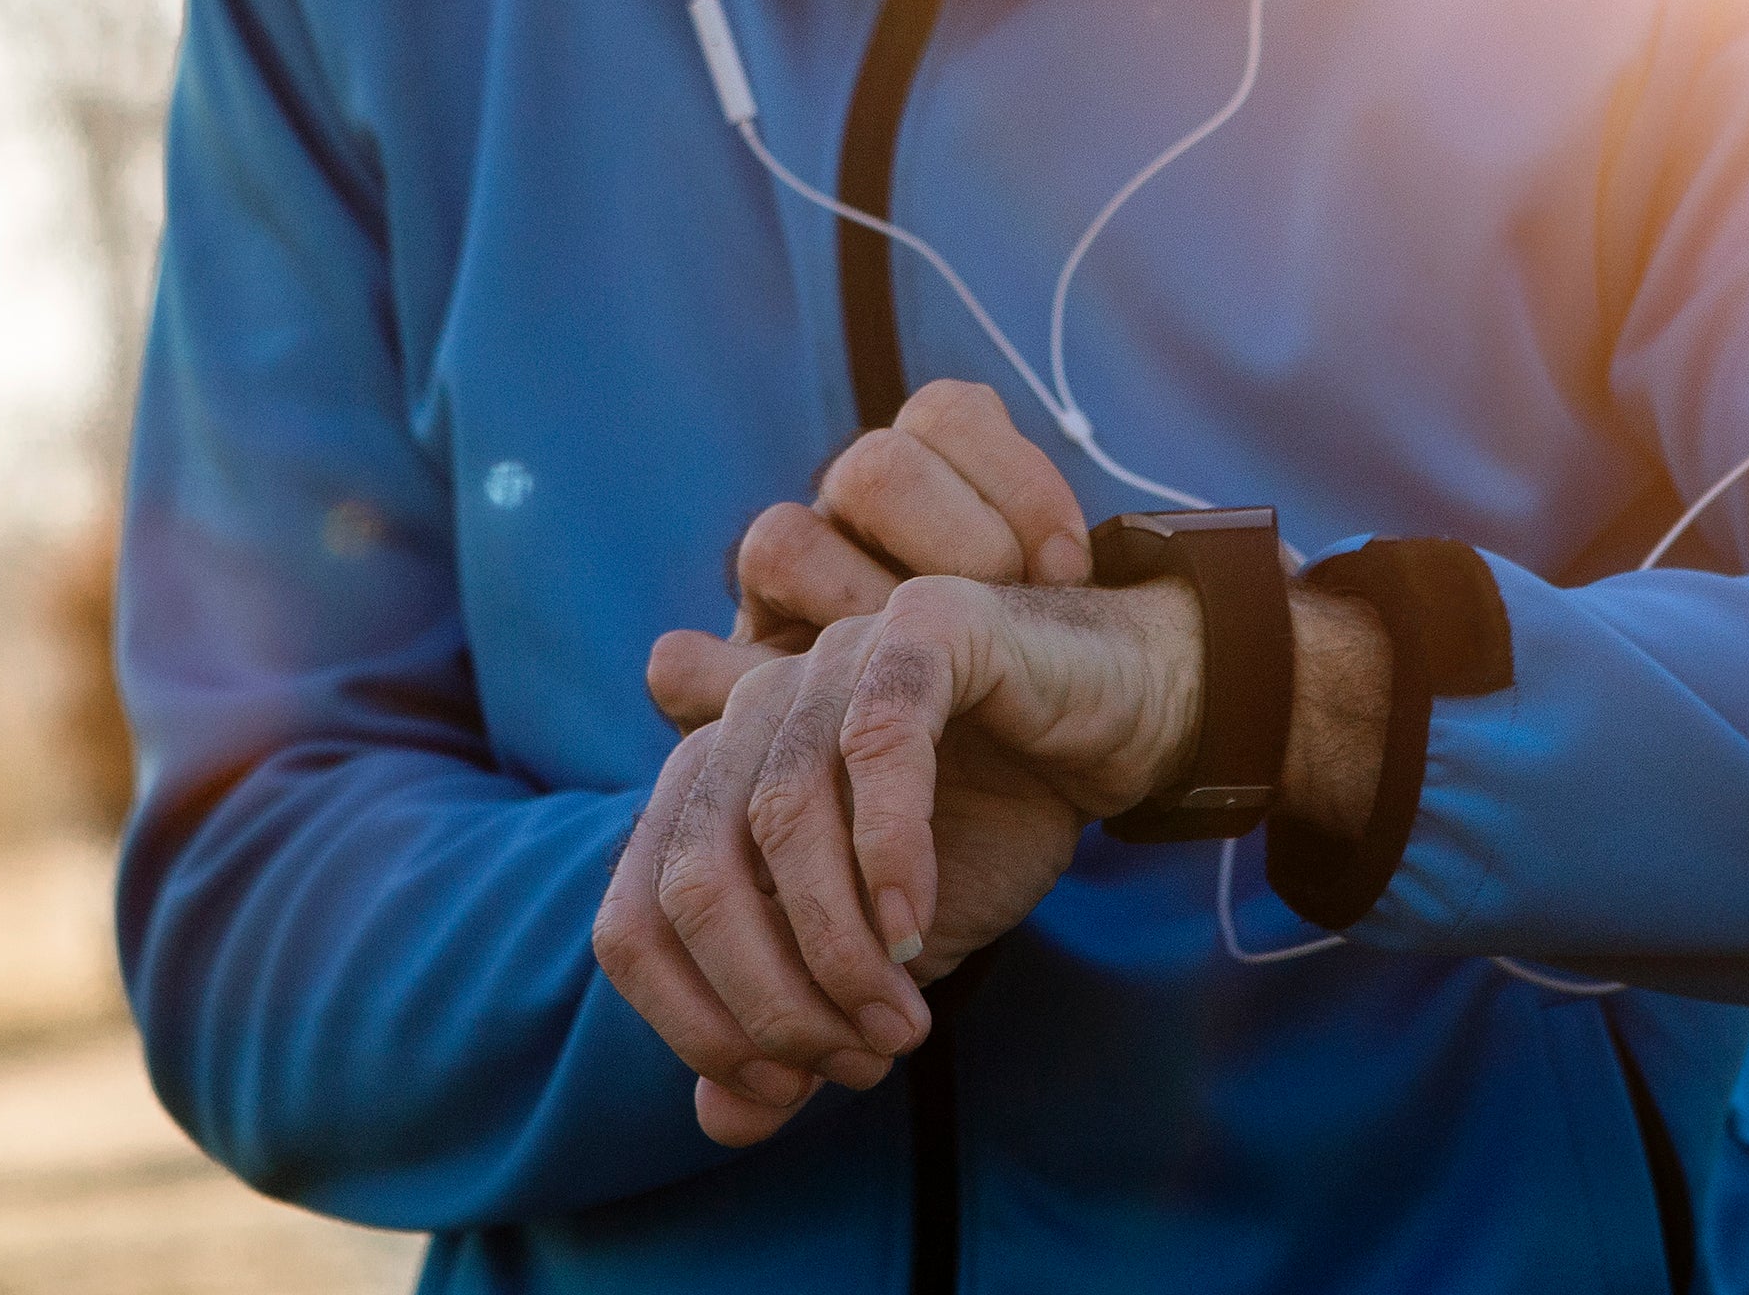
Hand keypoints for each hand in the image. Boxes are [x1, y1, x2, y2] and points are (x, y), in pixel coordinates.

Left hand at [599, 382, 1094, 1142]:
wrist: (1118, 721)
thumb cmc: (986, 828)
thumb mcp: (882, 953)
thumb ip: (803, 1026)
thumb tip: (721, 1123)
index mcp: (709, 783)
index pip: (630, 920)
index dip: (692, 1023)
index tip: (781, 1088)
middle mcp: (747, 711)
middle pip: (691, 878)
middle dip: (769, 1000)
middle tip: (856, 1059)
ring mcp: (828, 657)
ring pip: (778, 815)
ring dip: (836, 947)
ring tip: (899, 1021)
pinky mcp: (923, 626)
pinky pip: (879, 738)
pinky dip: (888, 849)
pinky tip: (915, 927)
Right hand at [653, 379, 1093, 723]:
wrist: (996, 823)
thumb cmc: (1033, 721)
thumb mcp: (1063, 646)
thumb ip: (1047, 579)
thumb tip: (1064, 568)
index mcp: (923, 494)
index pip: (947, 415)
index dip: (1012, 477)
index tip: (1065, 569)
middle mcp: (842, 531)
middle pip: (873, 469)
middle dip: (953, 539)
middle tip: (1001, 612)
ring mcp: (775, 608)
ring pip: (780, 544)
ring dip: (857, 609)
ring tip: (920, 682)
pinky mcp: (714, 695)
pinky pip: (680, 666)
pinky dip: (728, 689)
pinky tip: (812, 724)